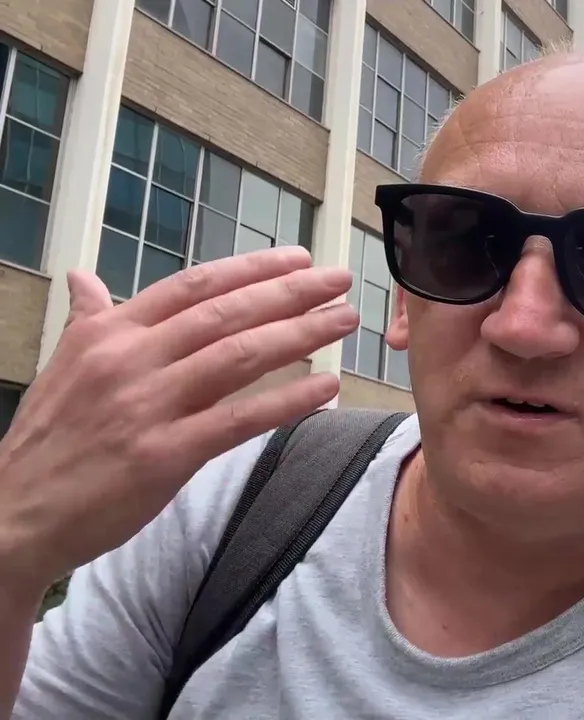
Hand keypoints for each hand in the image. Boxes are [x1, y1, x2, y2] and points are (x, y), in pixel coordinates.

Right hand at [0, 248, 356, 593]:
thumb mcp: (64, 367)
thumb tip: (85, 277)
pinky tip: (327, 387)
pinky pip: (239, 421)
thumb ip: (89, 319)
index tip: (299, 259)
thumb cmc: (49, 439)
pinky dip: (288, 401)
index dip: (252, 269)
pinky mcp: (164, 456)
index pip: (194, 285)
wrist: (14, 514)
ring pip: (239, 357)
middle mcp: (129, 360)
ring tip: (343, 321)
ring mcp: (147, 407)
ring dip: (299, 334)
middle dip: (290, 292)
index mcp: (110, 333)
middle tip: (340, 280)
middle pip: (226, 313)